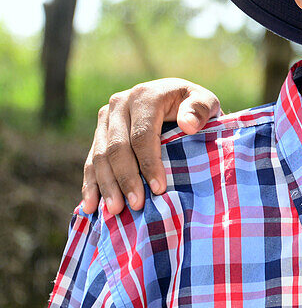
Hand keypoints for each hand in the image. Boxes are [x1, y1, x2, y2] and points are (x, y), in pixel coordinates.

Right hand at [82, 79, 220, 215]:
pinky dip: (90, 184)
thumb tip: (188, 125)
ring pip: (99, 156)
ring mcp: (105, 119)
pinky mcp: (99, 133)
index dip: (148, 163)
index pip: (142, 135)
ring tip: (115, 211)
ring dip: (106, 186)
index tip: (159, 189)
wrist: (176, 99)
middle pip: (116, 148)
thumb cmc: (194, 106)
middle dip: (125, 179)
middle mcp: (119, 104)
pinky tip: (90, 206)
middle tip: (136, 205)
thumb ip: (200, 109)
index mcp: (145, 96)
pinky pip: (90, 161)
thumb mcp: (206, 101)